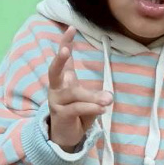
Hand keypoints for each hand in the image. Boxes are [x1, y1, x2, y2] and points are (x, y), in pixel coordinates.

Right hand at [47, 26, 111, 151]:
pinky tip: (102, 109)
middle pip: (54, 71)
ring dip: (92, 96)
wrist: (65, 136)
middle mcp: (56, 88)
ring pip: (74, 94)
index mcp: (63, 80)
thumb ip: (95, 96)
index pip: (63, 59)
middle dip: (60, 59)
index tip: (71, 28)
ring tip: (109, 99)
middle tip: (66, 51)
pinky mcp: (60, 115)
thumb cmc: (77, 114)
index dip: (65, 43)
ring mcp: (56, 101)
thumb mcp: (86, 100)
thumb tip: (108, 97)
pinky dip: (91, 107)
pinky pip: (77, 108)